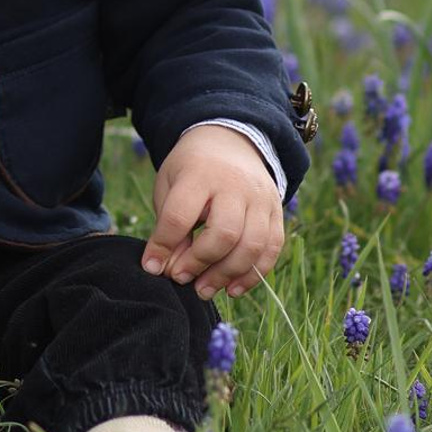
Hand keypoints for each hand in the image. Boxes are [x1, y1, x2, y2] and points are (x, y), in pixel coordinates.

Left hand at [140, 127, 283, 303]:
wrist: (229, 141)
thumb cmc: (191, 171)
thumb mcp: (169, 186)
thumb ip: (168, 225)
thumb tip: (167, 269)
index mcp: (199, 173)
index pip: (181, 214)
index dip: (164, 245)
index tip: (153, 266)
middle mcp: (235, 185)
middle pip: (224, 232)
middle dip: (200, 263)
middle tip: (181, 279)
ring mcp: (261, 198)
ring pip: (252, 245)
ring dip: (227, 275)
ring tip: (203, 290)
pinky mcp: (277, 211)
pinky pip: (271, 248)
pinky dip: (253, 274)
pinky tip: (232, 289)